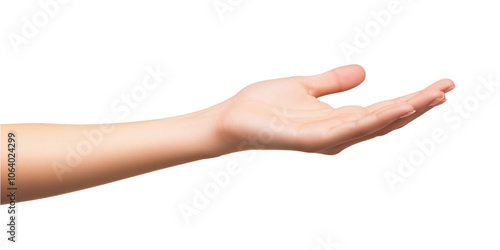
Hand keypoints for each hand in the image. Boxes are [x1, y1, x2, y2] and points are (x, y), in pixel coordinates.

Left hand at [216, 64, 454, 154]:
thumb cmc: (264, 105)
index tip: (437, 86)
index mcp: (338, 121)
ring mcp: (327, 139)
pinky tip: (398, 108)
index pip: (383, 110)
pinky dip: (377, 119)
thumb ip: (333, 82)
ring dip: (406, 111)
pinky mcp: (313, 139)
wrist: (233, 117)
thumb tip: (364, 72)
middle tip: (447, 88)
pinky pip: (351, 129)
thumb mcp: (305, 86)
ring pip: (375, 125)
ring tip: (434, 96)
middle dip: (418, 105)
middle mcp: (338, 134)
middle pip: (386, 120)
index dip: (411, 99)